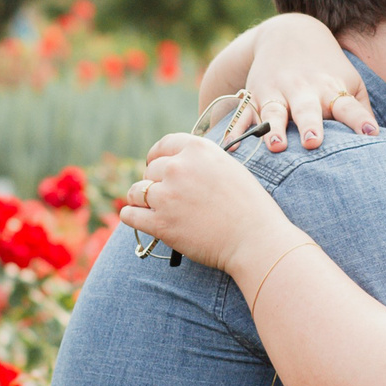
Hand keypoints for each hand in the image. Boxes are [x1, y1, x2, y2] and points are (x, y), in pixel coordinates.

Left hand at [118, 134, 303, 275]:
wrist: (256, 239)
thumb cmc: (250, 207)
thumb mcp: (229, 168)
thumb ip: (202, 163)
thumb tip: (180, 166)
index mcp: (197, 149)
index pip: (163, 145)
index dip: (156, 157)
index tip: (155, 166)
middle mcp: (178, 168)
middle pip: (149, 170)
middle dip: (155, 183)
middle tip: (166, 197)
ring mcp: (167, 196)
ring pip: (135, 192)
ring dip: (141, 200)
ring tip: (152, 210)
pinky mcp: (160, 223)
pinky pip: (129, 215)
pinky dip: (133, 217)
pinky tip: (141, 220)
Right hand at [227, 14, 377, 151]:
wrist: (288, 33)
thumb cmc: (326, 70)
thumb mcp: (349, 82)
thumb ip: (361, 111)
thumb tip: (381, 141)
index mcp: (331, 90)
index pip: (349, 107)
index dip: (360, 120)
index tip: (370, 133)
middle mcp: (304, 91)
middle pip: (308, 110)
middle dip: (310, 125)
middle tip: (313, 142)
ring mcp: (277, 92)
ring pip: (275, 112)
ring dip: (274, 130)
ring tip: (275, 147)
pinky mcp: (255, 96)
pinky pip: (243, 115)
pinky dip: (235, 130)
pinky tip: (229, 146)